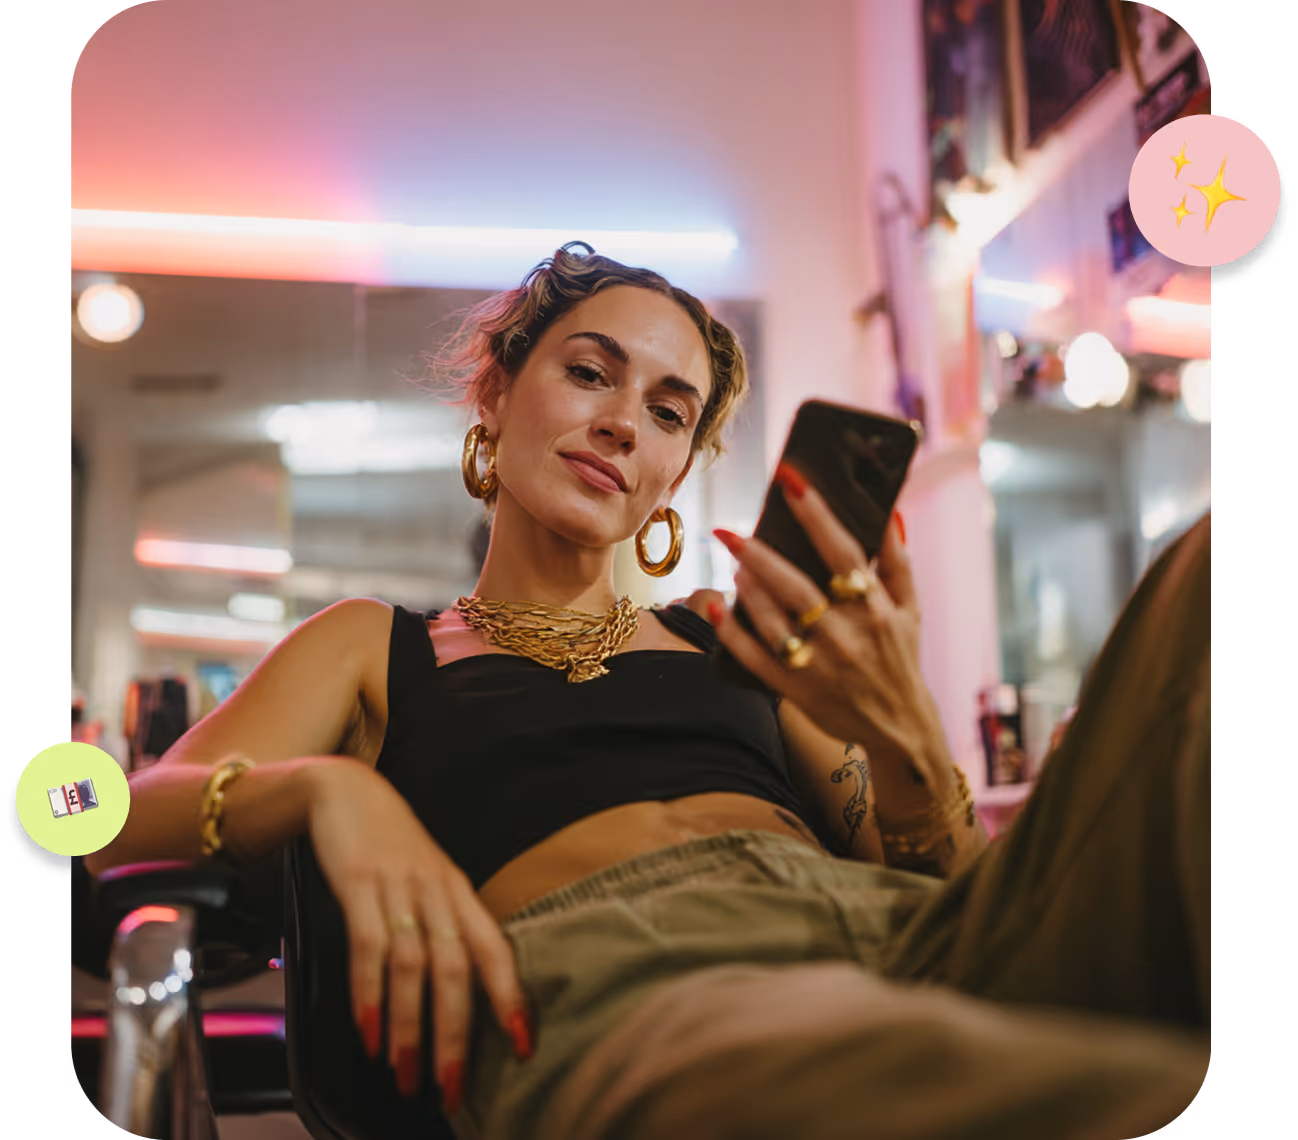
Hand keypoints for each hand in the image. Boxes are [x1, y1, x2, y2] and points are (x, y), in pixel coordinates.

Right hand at [305, 761, 531, 1110]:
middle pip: (457, 968)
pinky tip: (367, 1033)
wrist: (346, 790)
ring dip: (410, 1027)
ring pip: (414, 965)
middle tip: (450, 1090)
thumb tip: (461, 992)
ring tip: (405, 1076)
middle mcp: (437, 891)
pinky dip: (368, 994)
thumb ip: (445, 926)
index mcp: (459, 893)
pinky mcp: (358, 882)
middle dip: (456, 1035)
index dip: (510, 998)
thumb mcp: (429, 881)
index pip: (495, 949)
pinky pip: (367, 945)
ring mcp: (398, 886)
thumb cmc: (392, 845)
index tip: (522, 1048)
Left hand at [710, 464, 941, 761]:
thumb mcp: (910, 608)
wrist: (900, 729)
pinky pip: (756, 658)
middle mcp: (847, 636)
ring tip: (731, 562)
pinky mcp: (796, 690)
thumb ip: (896, 559)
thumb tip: (889, 509)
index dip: (816, 513)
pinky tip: (716, 606)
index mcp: (876, 609)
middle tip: (730, 529)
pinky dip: (733, 633)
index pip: (843, 552)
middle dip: (761, 555)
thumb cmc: (900, 657)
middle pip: (798, 587)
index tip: (789, 478)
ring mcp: (819, 666)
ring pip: (774, 622)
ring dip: (748, 590)